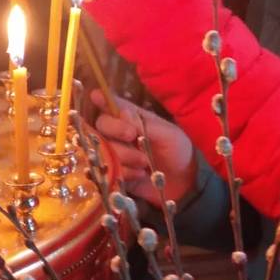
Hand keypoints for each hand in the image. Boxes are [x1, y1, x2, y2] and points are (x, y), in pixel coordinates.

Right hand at [91, 90, 196, 207]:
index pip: (113, 105)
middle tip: (132, 136)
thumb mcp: (168, 134)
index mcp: (133, 118)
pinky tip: (139, 174)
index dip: (102, 99)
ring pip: (103, 149)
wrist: (183, 183)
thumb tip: (123, 113)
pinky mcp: (114, 172)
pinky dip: (124, 172)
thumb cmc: (178, 152)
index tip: (95, 96)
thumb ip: (145, 124)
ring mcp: (115, 153)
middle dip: (115, 130)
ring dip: (124, 156)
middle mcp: (119, 133)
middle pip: (101, 125)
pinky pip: (107, 170)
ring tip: (144, 163)